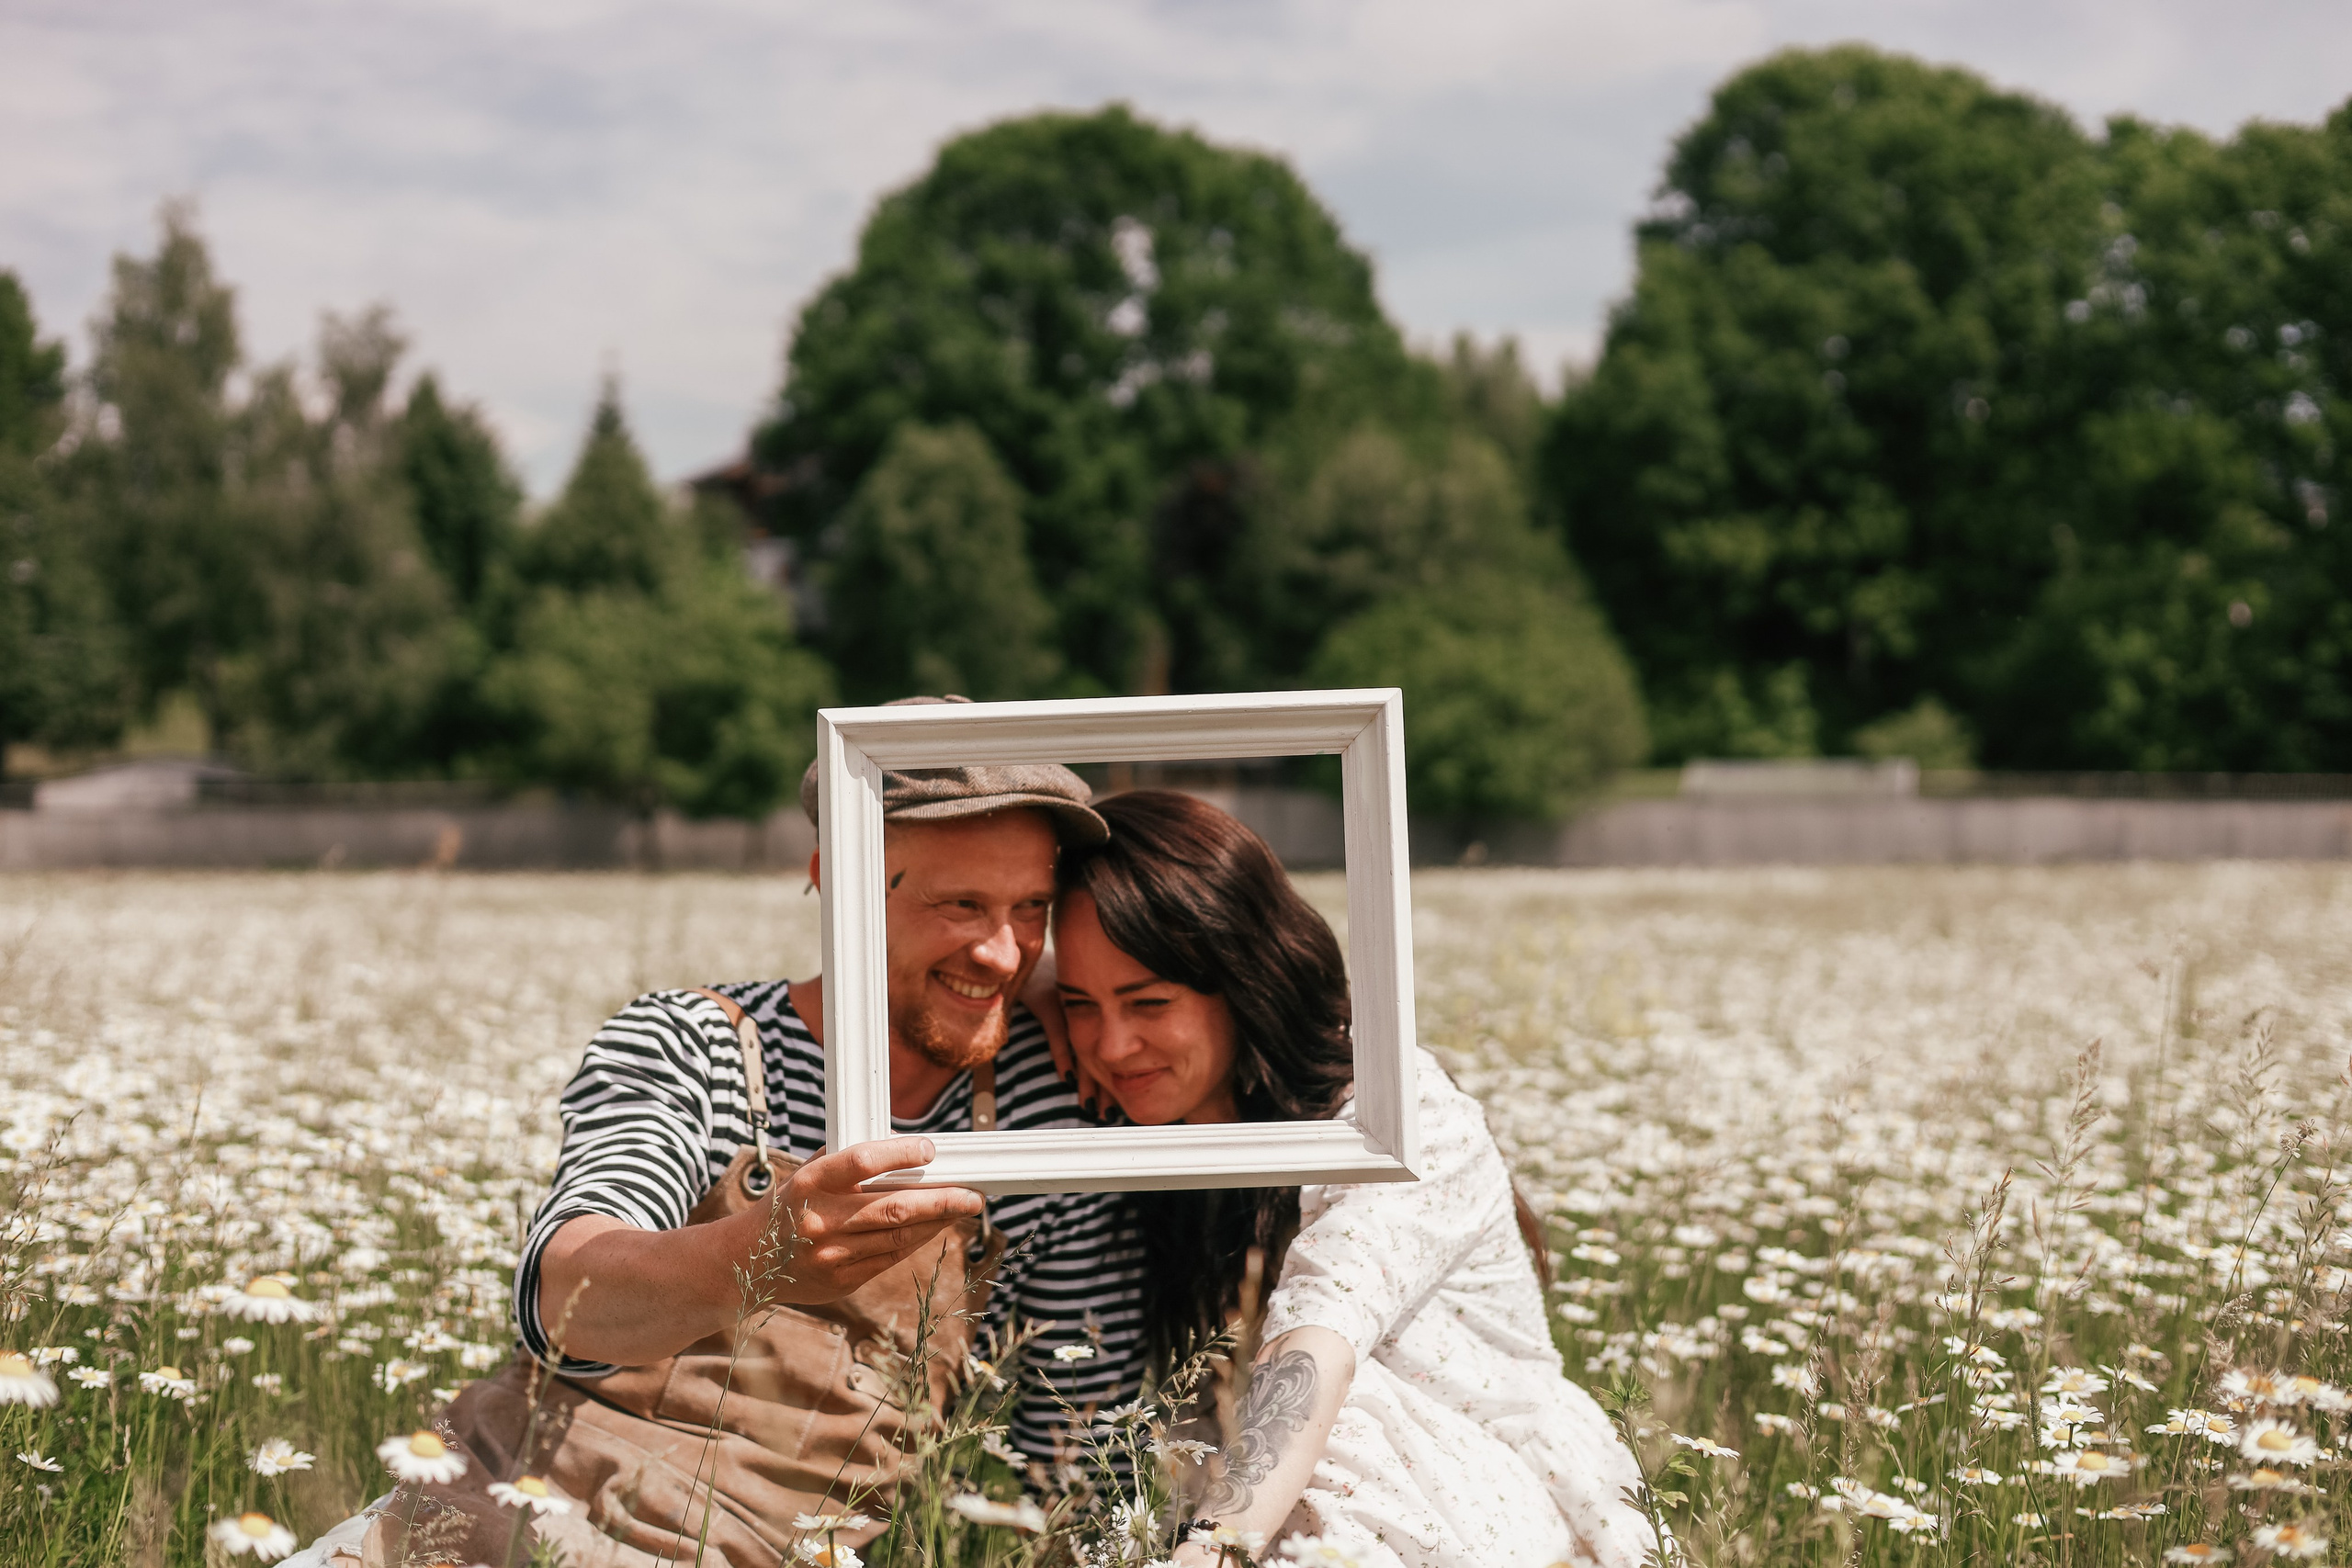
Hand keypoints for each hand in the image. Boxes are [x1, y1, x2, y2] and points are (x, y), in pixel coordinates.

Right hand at [760, 1137, 985, 1303]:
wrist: (746, 1263)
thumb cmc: (787, 1208)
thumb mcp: (807, 1174)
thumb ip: (848, 1160)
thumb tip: (902, 1145)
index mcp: (810, 1184)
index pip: (861, 1162)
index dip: (900, 1154)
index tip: (930, 1150)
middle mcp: (821, 1221)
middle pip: (893, 1209)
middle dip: (941, 1201)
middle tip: (973, 1195)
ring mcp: (832, 1256)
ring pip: (899, 1237)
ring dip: (937, 1222)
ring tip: (963, 1208)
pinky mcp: (842, 1281)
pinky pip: (890, 1258)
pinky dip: (917, 1241)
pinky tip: (934, 1228)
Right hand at [1022, 952, 1107, 1113]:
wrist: (1021, 955)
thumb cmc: (1041, 982)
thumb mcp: (1060, 1010)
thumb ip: (1069, 1039)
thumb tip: (1075, 1075)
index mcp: (1092, 1011)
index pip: (1105, 1050)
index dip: (1110, 1079)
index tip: (1114, 1103)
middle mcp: (1083, 1008)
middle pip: (1097, 1052)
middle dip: (1104, 1085)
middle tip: (1108, 1112)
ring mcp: (1065, 1004)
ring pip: (1081, 1047)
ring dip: (1087, 1079)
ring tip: (1091, 1104)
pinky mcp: (1046, 999)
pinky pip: (1056, 1031)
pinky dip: (1063, 1055)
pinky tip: (1067, 1078)